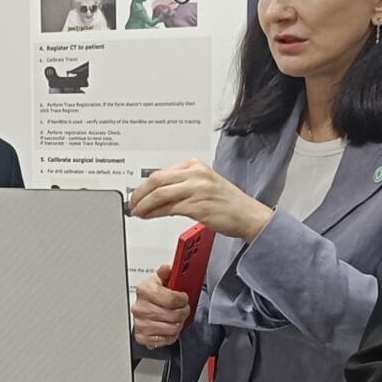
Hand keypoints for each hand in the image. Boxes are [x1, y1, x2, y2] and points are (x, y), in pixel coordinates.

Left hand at [128, 160, 271, 241]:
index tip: (137, 193)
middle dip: (139, 193)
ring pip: (160, 194)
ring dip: (144, 204)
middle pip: (156, 180)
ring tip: (138, 211)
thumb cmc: (228, 202)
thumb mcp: (204, 184)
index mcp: (196, 166)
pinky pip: (169, 209)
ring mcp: (197, 190)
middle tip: (132, 203)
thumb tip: (158, 191)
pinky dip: (154, 213)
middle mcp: (196, 174)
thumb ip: (183, 183)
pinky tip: (149, 216)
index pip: (161, 172)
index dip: (144, 184)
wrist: (248, 215)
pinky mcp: (198, 207)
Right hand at [132, 265, 189, 349]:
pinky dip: (171, 335)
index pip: (172, 299)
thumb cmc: (153, 295)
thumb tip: (168, 268)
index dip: (183, 299)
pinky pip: (165, 339)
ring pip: (172, 328)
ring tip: (176, 318)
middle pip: (173, 315)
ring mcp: (140, 323)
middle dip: (183, 312)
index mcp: (144, 290)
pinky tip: (169, 327)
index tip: (184, 298)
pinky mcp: (142, 337)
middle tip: (183, 309)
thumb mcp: (161, 280)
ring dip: (178, 324)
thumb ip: (166, 272)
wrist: (143, 309)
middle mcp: (140, 308)